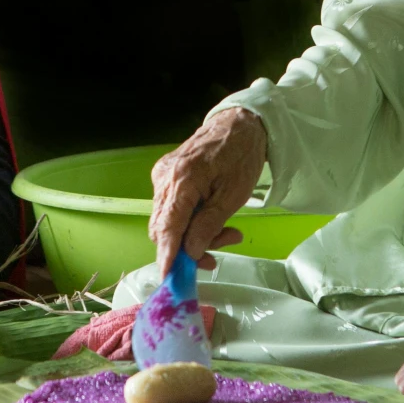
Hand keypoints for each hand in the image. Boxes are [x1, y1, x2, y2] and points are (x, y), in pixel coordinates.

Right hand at [148, 107, 265, 273]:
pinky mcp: (166, 177)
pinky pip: (171, 209)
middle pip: (163, 228)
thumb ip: (209, 224)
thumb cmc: (241, 156)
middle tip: (218, 254)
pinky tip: (212, 218)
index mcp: (182, 179)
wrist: (238, 125)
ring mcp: (162, 176)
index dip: (167, 255)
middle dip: (186, 248)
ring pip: (167, 221)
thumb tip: (191, 252)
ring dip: (191, 236)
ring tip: (227, 233)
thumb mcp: (234, 195)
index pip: (168, 227)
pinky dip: (189, 222)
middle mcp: (164, 178)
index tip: (169, 278)